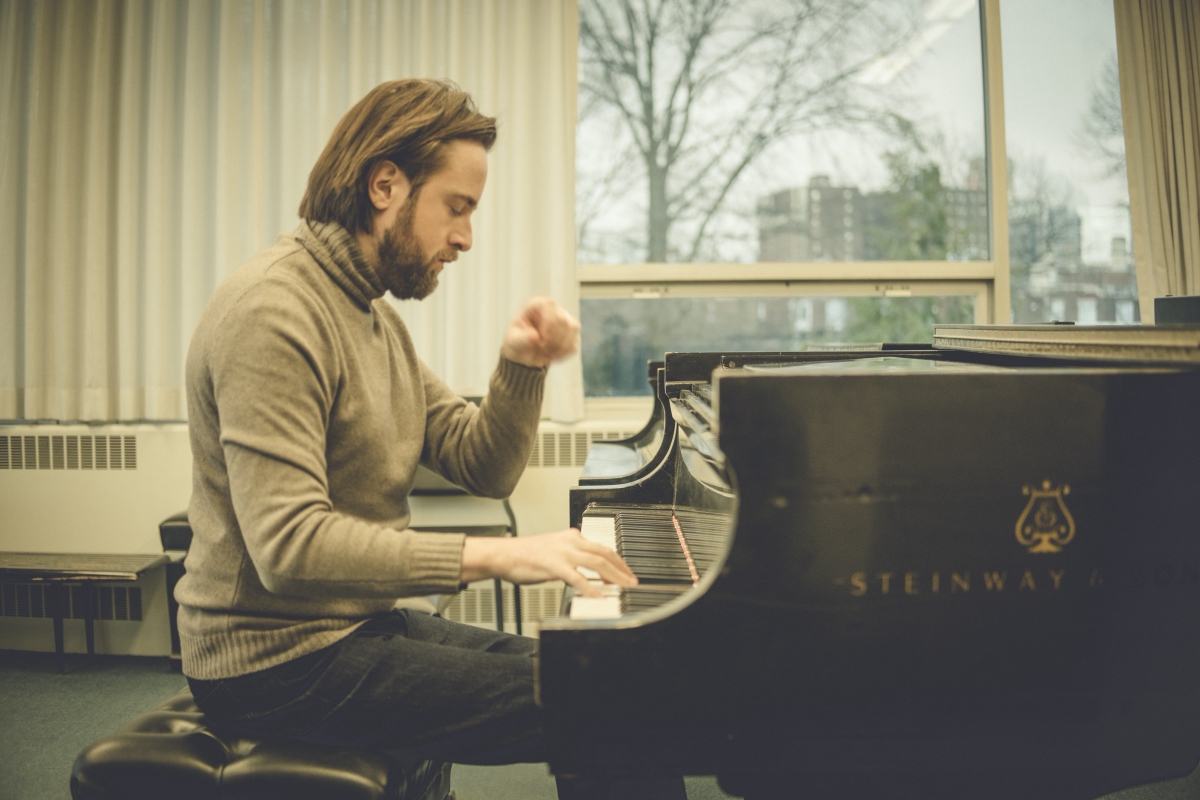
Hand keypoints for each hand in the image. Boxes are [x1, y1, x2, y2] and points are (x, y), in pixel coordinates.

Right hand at [460, 529, 637, 596]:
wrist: (503, 555)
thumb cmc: (524, 556)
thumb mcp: (553, 550)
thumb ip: (571, 557)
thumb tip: (586, 570)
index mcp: (571, 537)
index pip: (601, 547)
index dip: (617, 561)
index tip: (626, 572)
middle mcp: (570, 541)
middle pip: (605, 553)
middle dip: (622, 568)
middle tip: (632, 581)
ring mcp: (562, 553)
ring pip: (596, 563)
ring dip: (613, 577)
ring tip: (623, 588)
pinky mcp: (553, 565)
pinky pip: (577, 578)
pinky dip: (590, 588)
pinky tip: (597, 597)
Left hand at [500, 297, 579, 367]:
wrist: (525, 355)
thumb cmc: (518, 343)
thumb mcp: (514, 342)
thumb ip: (521, 339)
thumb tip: (534, 337)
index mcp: (537, 305)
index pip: (549, 305)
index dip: (548, 322)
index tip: (542, 339)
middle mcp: (553, 309)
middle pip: (563, 319)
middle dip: (553, 339)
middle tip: (541, 348)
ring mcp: (565, 320)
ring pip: (572, 329)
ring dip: (559, 347)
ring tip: (546, 353)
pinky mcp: (572, 334)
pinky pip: (573, 343)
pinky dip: (563, 354)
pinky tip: (552, 356)